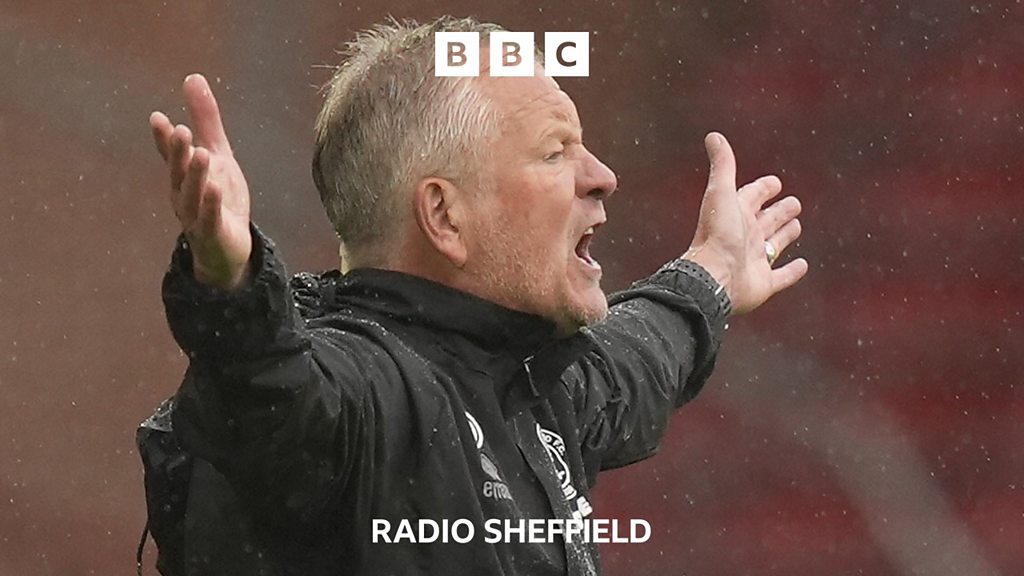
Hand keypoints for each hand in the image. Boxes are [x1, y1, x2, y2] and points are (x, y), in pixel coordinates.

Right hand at [150, 74, 251, 289]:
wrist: (229, 246)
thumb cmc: (219, 196)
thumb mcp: (217, 154)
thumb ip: (205, 119)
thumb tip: (192, 77)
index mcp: (183, 175)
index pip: (170, 155)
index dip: (164, 139)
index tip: (158, 118)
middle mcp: (183, 195)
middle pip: (177, 173)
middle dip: (177, 153)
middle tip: (180, 130)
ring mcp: (196, 217)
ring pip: (190, 196)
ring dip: (194, 176)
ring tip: (201, 153)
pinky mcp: (213, 233)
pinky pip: (209, 219)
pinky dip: (210, 205)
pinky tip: (214, 188)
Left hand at [684, 132, 807, 313]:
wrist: (715, 277)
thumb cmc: (717, 234)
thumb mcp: (721, 193)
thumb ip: (722, 165)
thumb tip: (713, 135)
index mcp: (736, 215)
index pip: (752, 197)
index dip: (763, 189)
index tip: (774, 183)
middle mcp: (745, 237)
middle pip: (767, 220)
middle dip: (779, 211)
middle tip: (793, 204)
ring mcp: (755, 261)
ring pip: (775, 245)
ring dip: (786, 236)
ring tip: (796, 226)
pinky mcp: (764, 284)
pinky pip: (782, 277)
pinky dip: (793, 272)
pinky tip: (803, 265)